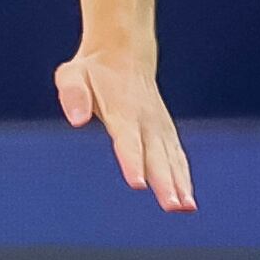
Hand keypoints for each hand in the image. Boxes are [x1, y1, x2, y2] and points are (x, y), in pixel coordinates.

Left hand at [55, 46, 194, 212]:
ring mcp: (159, 124)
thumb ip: (73, 95)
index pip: (128, 140)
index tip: (139, 183)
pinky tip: (187, 200)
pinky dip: (183, 176)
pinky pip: (177, 155)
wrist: (124, 51)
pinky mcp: (165, 129)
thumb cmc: (92, 69)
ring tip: (186, 208)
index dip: (133, 161)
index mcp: (122, 109)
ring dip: (181, 183)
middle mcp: (145, 119)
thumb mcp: (72, 75)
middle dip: (165, 181)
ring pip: (172, 157)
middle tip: (172, 206)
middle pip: (156, 154)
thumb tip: (76, 120)